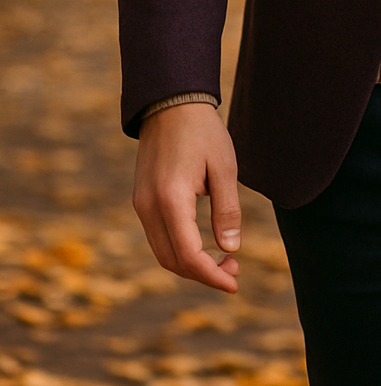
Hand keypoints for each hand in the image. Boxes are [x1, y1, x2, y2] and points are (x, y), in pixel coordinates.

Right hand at [133, 102, 240, 292]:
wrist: (171, 102)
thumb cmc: (203, 132)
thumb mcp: (224, 168)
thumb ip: (227, 211)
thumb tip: (230, 250)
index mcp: (171, 199)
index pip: (189, 255)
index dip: (211, 275)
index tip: (234, 283)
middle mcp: (149, 207)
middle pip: (172, 261)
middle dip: (203, 274)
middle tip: (234, 269)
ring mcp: (140, 204)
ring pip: (162, 252)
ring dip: (190, 264)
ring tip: (223, 259)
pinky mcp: (140, 199)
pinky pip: (157, 237)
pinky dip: (179, 249)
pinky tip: (202, 243)